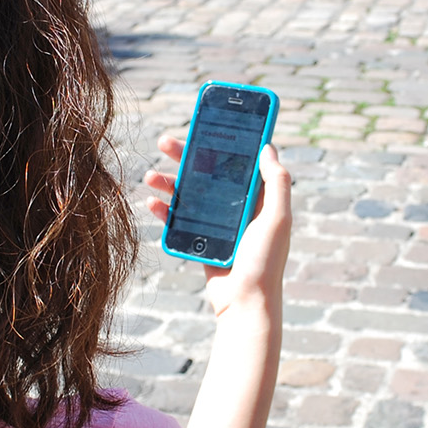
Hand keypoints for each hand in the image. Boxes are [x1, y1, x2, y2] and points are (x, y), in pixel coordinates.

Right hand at [142, 135, 293, 317]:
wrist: (244, 305)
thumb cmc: (265, 263)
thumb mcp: (277, 219)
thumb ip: (276, 183)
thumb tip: (268, 147)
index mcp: (258, 198)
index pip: (239, 161)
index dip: (224, 141)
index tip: (205, 123)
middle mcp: (237, 207)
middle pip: (208, 173)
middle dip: (186, 156)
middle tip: (165, 142)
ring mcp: (217, 224)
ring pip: (189, 194)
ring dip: (169, 182)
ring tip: (150, 176)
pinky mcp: (201, 240)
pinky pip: (179, 219)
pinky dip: (165, 210)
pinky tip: (152, 202)